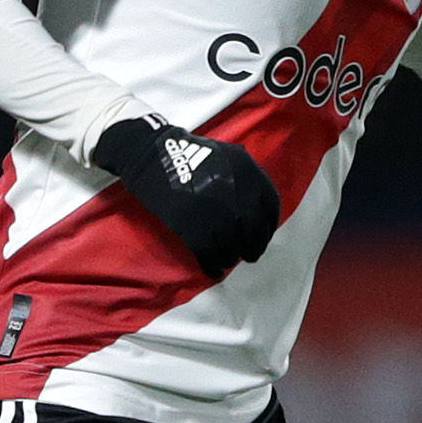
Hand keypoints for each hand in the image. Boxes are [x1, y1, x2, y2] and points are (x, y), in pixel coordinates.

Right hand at [92, 116, 281, 279]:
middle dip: (254, 248)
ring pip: (231, 246)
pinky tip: (214, 270)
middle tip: (249, 255)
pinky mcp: (191, 225)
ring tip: (227, 261)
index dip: (269, 226)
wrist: (151, 155)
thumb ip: (245, 177)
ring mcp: (214, 210)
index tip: (263, 235)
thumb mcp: (226, 155)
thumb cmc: (188, 153)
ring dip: (231, 258)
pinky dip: (213, 266)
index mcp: (247, 171)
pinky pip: (209, 254)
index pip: (270, 205)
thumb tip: (255, 205)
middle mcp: (235, 192)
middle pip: (254, 231)